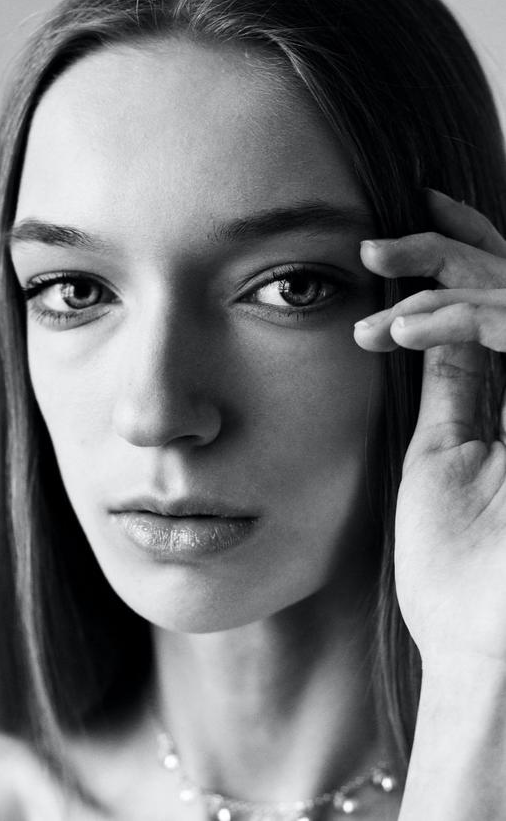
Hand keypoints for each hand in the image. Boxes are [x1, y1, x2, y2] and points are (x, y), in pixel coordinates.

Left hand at [354, 189, 505, 666]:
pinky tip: (401, 329)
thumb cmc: (458, 565)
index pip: (505, 302)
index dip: (469, 252)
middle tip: (378, 241)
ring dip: (446, 278)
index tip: (414, 222)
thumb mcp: (444, 455)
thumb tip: (429, 329)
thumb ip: (451, 386)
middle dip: (450, 248)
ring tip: (376, 279)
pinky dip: (458, 320)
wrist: (480, 645)